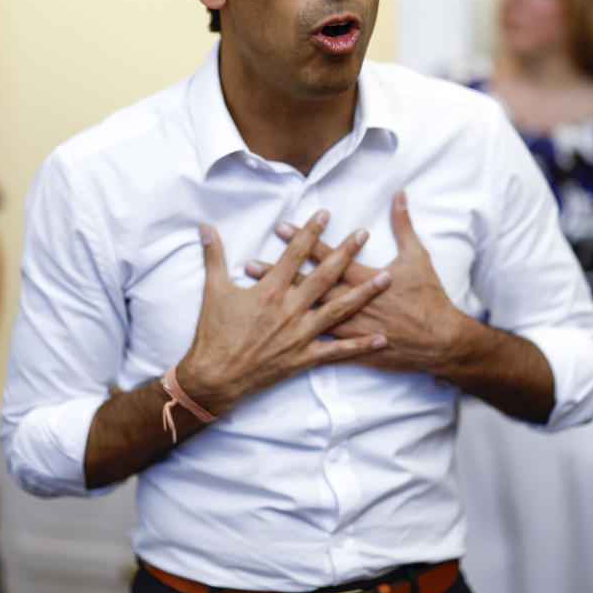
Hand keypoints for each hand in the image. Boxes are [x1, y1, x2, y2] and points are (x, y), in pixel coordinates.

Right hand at [175, 210, 391, 414]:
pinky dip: (360, 346)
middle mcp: (290, 309)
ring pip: (339, 310)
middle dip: (346, 253)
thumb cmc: (214, 333)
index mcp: (270, 291)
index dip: (311, 232)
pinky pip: (336, 352)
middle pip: (325, 276)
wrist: (215, 377)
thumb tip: (205, 227)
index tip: (325, 215)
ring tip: (386, 278)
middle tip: (364, 234)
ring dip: (364, 293)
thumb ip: (214, 255)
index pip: (295, 254)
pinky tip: (380, 339)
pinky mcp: (303, 358)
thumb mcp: (213, 290)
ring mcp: (300, 334)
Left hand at [246, 191, 468, 376]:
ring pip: (307, 314)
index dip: (303, 240)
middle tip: (250, 263)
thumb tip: (400, 195)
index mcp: (364, 278)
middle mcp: (351, 302)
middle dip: (279, 273)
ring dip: (280, 305)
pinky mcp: (352, 349)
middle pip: (308, 285)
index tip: (281, 228)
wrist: (440, 342)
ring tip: (254, 296)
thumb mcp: (418, 257)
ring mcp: (350, 328)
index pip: (327, 255)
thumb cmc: (429, 298)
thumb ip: (404, 225)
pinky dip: (297, 341)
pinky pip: (321, 346)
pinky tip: (274, 339)